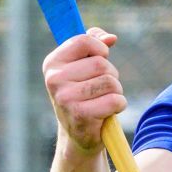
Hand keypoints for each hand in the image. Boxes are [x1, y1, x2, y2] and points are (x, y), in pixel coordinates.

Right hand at [42, 27, 126, 153]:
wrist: (79, 133)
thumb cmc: (84, 94)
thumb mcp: (84, 65)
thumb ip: (95, 44)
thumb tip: (111, 38)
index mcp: (53, 63)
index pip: (84, 40)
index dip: (100, 49)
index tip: (100, 59)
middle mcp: (54, 79)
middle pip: (102, 64)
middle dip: (111, 75)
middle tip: (101, 88)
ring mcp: (65, 97)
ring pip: (110, 82)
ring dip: (116, 91)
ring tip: (103, 100)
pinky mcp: (80, 114)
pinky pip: (115, 100)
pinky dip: (118, 105)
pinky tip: (107, 112)